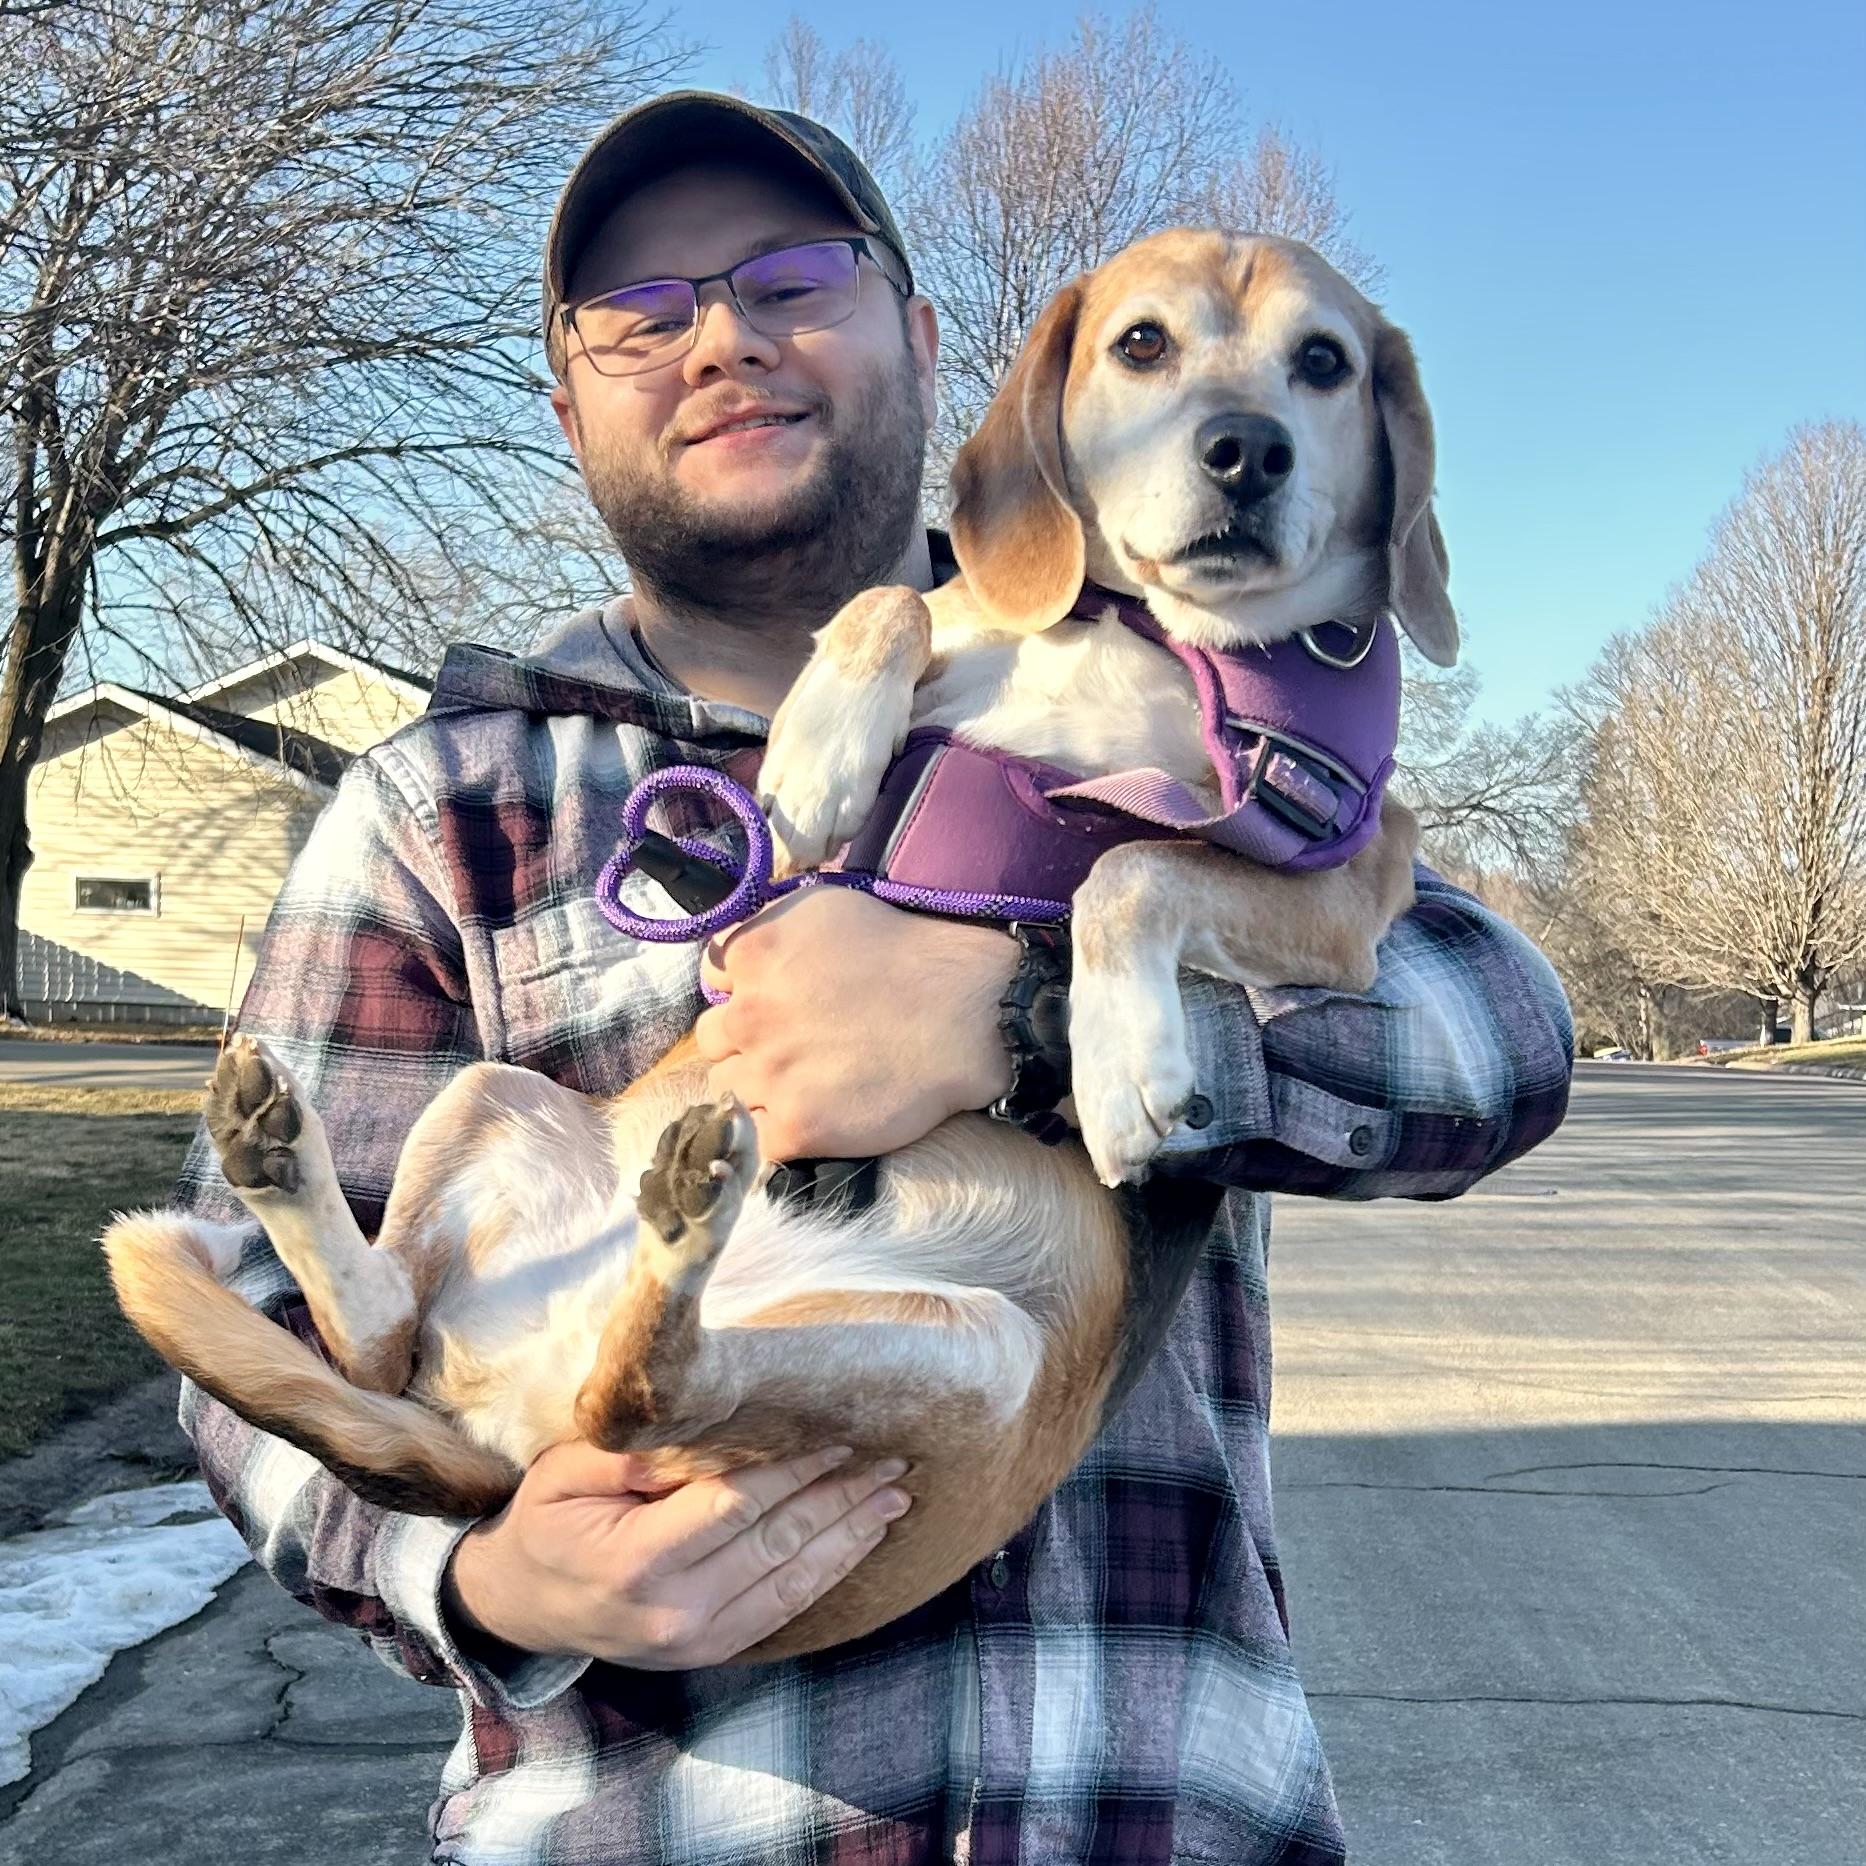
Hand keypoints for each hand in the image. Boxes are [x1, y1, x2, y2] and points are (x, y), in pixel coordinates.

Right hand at [441, 1440, 910, 1668]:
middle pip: (777, 1544)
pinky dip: (828, 1572)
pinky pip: (783, 1610)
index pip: (737, 1507)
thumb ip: (632, 1453)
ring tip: (895, 1497)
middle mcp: (674, 1612)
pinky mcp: (709, 1653)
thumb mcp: (565, 1471)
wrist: (520, 1605)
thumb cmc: (545, 1521)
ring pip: (793, 1584)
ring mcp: (695, 1642)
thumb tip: (706, 1429)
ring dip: (850, 1538)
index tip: (842, 1435)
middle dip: (841, 1498)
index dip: (795, 1471)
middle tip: (893, 1459)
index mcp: (636, 1562)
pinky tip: (858, 1540)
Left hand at [695, 887, 1015, 1160]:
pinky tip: (807, 1118)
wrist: (969, 1016)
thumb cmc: (908, 954)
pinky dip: (774, 1132)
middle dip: (743, 1041)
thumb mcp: (825, 908)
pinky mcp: (796, 1127)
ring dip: (756, 1088)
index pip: (711, 979)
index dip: (742, 989)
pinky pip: (754, 1139)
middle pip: (711, 1040)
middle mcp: (748, 1013)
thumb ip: (768, 927)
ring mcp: (769, 1075)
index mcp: (751, 952)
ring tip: (805, 1082)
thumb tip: (737, 956)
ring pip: (727, 1091)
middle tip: (790, 1044)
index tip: (774, 998)